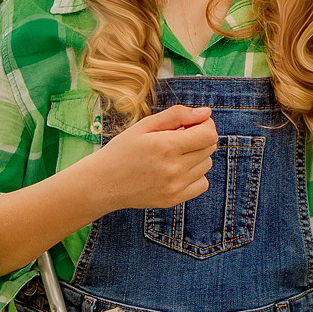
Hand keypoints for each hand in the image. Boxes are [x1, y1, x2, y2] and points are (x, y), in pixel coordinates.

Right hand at [82, 104, 216, 211]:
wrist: (103, 182)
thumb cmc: (123, 149)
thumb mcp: (145, 125)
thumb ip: (177, 115)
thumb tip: (206, 112)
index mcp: (166, 145)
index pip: (209, 134)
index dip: (206, 125)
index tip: (193, 123)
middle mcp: (173, 168)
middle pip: (210, 148)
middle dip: (200, 138)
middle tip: (179, 137)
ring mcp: (175, 186)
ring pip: (206, 165)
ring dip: (197, 156)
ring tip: (174, 155)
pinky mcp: (174, 199)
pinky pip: (202, 184)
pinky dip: (195, 175)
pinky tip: (177, 170)